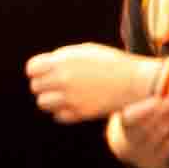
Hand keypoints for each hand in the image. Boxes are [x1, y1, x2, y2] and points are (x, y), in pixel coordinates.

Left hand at [27, 43, 163, 123]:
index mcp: (63, 62)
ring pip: (43, 103)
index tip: (46, 71)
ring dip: (51, 99)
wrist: (136, 82)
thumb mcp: (86, 51)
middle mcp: (64, 80)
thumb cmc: (112, 63)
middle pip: (36, 86)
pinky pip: (58, 116)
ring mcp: (71, 98)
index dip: (38, 70)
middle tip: (59, 83)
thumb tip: (42, 69)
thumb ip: (61, 59)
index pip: (32, 68)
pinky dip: (63, 111)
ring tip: (65, 95)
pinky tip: (75, 104)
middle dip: (45, 85)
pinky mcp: (80, 113)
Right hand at [109, 101, 168, 167]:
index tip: (158, 98)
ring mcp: (143, 152)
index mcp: (123, 126)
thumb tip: (162, 83)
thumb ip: (145, 101)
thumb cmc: (138, 120)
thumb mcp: (134, 110)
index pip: (130, 118)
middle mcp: (130, 142)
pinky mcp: (155, 160)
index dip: (144, 109)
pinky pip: (167, 148)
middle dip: (160, 113)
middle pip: (145, 127)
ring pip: (157, 136)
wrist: (132, 147)